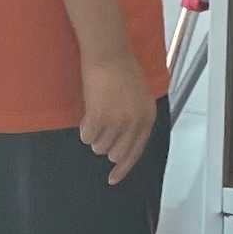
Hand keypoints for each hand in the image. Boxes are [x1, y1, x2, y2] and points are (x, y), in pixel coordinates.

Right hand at [78, 53, 156, 183]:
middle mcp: (135, 123)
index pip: (136, 152)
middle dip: (105, 146)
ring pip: (99, 146)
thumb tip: (123, 143)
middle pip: (115, 153)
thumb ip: (136, 120)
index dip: (123, 168)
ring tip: (96, 113)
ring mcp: (117, 121)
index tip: (113, 178)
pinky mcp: (100, 116)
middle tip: (100, 130)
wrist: (110, 54)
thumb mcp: (140, 97)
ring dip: (95, 135)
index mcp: (147, 118)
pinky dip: (85, 128)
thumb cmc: (123, 71)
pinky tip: (88, 113)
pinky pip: (86, 135)